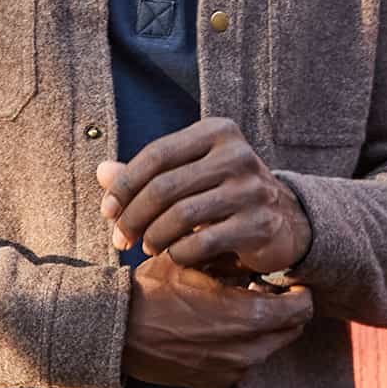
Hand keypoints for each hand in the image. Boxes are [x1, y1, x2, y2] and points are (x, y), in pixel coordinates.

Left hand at [96, 117, 311, 276]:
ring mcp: (252, 189)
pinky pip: (203, 242)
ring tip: (146, 247)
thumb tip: (101, 172)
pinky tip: (173, 256)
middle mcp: (237, 154)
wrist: (286, 220)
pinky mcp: (260, 224)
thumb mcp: (190, 174)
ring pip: (181, 216)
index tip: (107, 212)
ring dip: (153, 237)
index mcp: (217, 131)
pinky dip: (179, 253)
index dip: (124, 185)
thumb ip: (147, 174)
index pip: (157, 154)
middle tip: (120, 239)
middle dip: (133, 217)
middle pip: (165, 187)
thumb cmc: (225, 193)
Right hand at [123, 252, 312, 387]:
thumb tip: (258, 251)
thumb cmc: (154, 290)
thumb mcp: (195, 260)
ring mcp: (232, 371)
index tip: (290, 280)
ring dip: (262, 327)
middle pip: (290, 330)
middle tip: (266, 289)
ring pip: (267, 347)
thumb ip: (232, 256)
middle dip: (285, 309)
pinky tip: (218, 327)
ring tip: (239, 304)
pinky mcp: (216, 384)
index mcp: (247, 317)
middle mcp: (247, 351)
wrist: (117, 332)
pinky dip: (241, 345)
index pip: (302, 308)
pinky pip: (243, 362)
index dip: (301, 292)